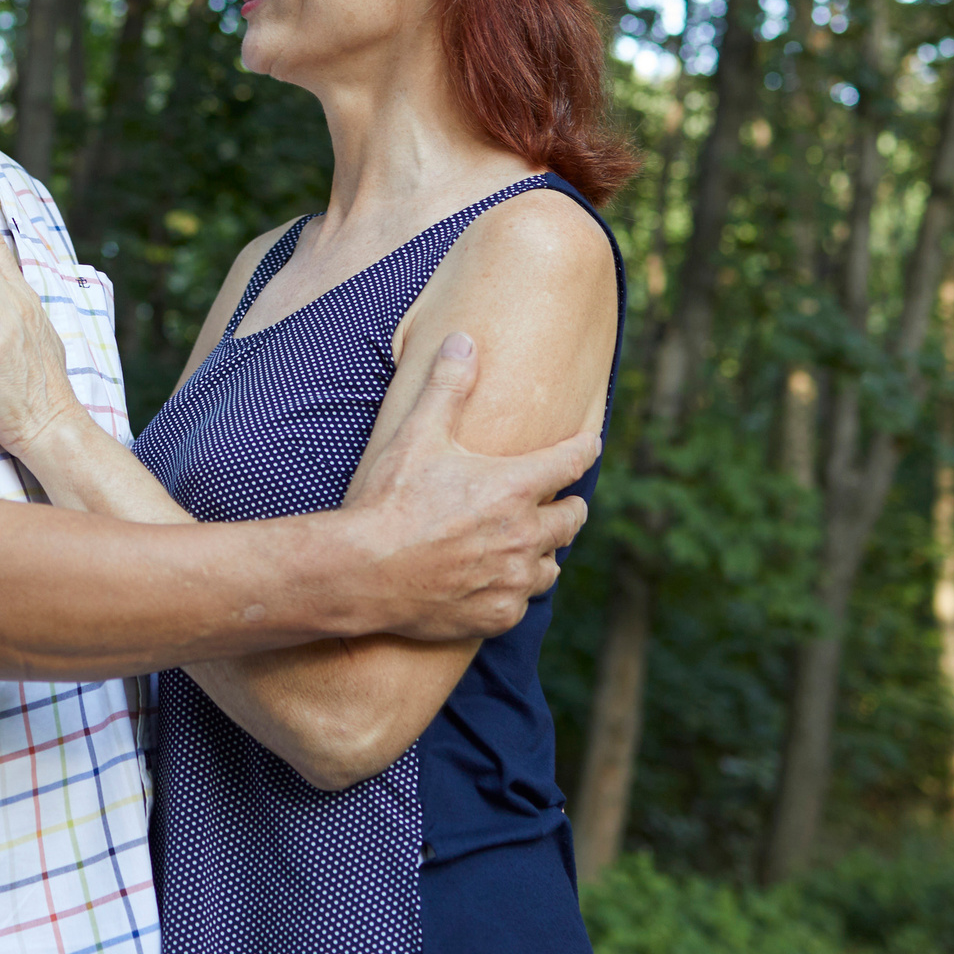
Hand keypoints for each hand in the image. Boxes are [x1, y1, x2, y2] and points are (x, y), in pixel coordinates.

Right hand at [342, 333, 598, 640]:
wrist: (362, 571)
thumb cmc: (390, 500)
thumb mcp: (417, 434)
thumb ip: (447, 386)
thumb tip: (463, 339)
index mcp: (514, 487)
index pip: (573, 461)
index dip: (584, 447)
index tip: (590, 441)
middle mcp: (524, 534)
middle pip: (573, 518)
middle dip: (567, 506)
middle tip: (558, 500)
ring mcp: (512, 579)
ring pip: (552, 566)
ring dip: (543, 552)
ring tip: (527, 544)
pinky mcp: (496, 614)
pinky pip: (523, 602)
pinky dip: (515, 590)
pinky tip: (498, 581)